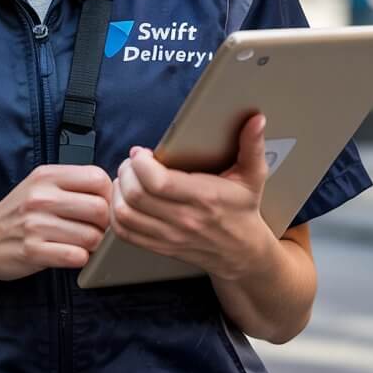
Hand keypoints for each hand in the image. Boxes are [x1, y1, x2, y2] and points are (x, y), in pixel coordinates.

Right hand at [0, 165, 111, 281]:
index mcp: (46, 176)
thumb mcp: (39, 185)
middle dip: (105, 223)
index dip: (108, 194)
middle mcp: (41, 197)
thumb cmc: (19, 213)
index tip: (103, 205)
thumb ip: (71, 184)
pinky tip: (72, 255)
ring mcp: (35, 225)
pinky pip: (76, 257)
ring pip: (91, 236)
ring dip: (94, 244)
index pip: (97, 177)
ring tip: (84, 244)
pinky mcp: (33, 252)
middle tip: (97, 229)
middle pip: (99, 208)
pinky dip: (80, 259)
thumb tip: (112, 192)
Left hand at [109, 113, 276, 280]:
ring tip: (128, 178)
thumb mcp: (252, 176)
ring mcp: (169, 236)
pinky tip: (125, 198)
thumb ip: (252, 145)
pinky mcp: (159, 246)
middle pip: (135, 196)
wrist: (243, 253)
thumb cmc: (242, 210)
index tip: (142, 152)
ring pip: (124, 214)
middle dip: (126, 171)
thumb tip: (256, 119)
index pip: (158, 183)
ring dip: (118, 191)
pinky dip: (116, 214)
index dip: (141, 163)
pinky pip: (124, 232)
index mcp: (204, 198)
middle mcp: (184, 220)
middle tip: (133, 162)